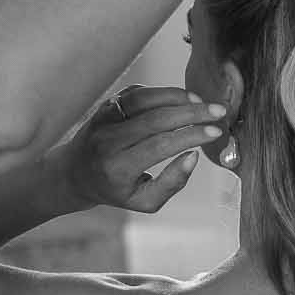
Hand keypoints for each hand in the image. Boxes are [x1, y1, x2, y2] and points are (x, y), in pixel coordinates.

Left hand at [61, 86, 224, 213]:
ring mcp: (103, 119)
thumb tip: (193, 157)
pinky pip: (137, 92)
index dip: (190, 136)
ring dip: (178, 96)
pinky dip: (162, 92)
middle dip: (192, 113)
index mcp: (117, 168)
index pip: (159, 145)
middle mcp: (107, 141)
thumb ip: (171, 184)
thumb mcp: (144, 201)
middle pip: (155, 118)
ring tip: (202, 103)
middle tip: (219, 112)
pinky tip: (181, 100)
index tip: (216, 132)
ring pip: (145, 99)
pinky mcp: (106, 104)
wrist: (75, 173)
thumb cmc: (116, 190)